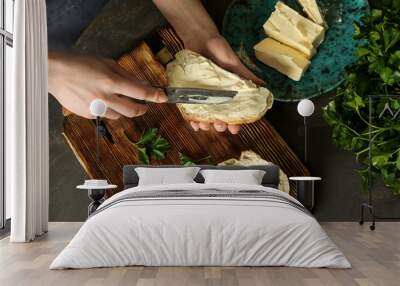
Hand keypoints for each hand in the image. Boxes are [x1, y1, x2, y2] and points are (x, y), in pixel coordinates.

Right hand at [48, 52, 166, 118]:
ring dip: (123, 109)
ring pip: (119, 116)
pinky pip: (105, 115)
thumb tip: (142, 84)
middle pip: (133, 111)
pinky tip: (97, 99)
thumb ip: (126, 75)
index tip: (163, 97)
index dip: (154, 95)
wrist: (56, 74)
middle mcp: (105, 98)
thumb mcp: (107, 64)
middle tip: (144, 106)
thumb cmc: (81, 64)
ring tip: (114, 98)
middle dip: (142, 109)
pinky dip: (107, 109)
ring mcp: (96, 109)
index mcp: (111, 82)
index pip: (139, 92)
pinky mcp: (88, 115)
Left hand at [185, 35, 264, 133]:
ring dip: (206, 124)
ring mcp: (203, 96)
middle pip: (219, 118)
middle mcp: (217, 97)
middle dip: (220, 125)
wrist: (200, 38)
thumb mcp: (234, 63)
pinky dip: (192, 118)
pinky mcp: (190, 93)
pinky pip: (190, 109)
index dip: (235, 122)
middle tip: (219, 125)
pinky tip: (193, 124)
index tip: (235, 128)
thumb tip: (263, 86)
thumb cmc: (219, 50)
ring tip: (205, 126)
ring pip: (205, 116)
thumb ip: (246, 75)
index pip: (234, 112)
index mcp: (230, 92)